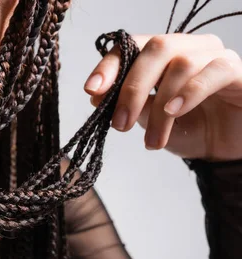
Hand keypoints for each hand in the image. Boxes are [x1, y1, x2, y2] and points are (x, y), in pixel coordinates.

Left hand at [86, 33, 241, 160]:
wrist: (225, 150)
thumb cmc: (188, 129)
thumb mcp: (150, 121)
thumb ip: (128, 104)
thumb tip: (96, 96)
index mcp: (162, 55)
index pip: (131, 47)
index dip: (110, 66)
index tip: (92, 90)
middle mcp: (188, 47)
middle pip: (156, 49)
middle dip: (132, 89)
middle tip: (120, 124)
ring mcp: (214, 56)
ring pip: (180, 66)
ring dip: (160, 108)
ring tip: (152, 141)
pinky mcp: (236, 70)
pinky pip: (212, 72)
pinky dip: (189, 92)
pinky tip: (175, 112)